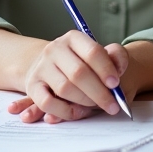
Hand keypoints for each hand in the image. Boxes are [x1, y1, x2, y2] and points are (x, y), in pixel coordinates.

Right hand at [7, 31, 129, 123]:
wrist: (50, 65)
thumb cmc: (81, 61)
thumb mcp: (99, 53)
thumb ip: (115, 56)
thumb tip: (120, 69)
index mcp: (74, 38)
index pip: (92, 52)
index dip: (106, 69)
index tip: (116, 84)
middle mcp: (55, 49)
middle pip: (79, 73)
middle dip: (99, 92)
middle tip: (113, 105)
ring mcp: (41, 68)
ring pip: (64, 89)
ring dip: (84, 102)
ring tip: (97, 107)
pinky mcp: (32, 86)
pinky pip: (47, 103)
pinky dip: (65, 112)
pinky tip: (78, 113)